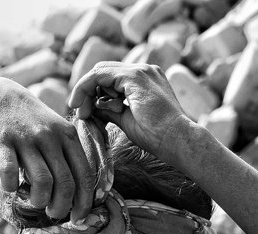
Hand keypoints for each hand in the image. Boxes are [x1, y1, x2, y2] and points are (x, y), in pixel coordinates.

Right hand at [0, 77, 95, 220]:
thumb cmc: (32, 123)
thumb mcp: (57, 130)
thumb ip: (69, 157)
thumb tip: (80, 197)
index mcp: (68, 136)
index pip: (84, 175)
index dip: (84, 203)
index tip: (78, 219)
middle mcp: (50, 136)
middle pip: (65, 183)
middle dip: (62, 207)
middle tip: (54, 214)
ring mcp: (25, 138)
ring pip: (42, 181)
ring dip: (40, 201)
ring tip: (36, 203)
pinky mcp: (1, 140)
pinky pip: (9, 172)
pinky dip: (10, 187)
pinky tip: (11, 188)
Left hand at [69, 62, 191, 161]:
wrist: (176, 140)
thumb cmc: (157, 136)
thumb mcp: (127, 119)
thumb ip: (111, 109)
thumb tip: (93, 107)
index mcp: (146, 79)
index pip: (112, 77)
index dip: (94, 92)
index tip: (85, 112)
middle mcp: (144, 70)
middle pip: (104, 71)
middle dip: (87, 90)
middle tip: (81, 113)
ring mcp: (140, 71)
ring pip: (100, 71)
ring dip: (86, 91)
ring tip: (84, 114)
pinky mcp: (134, 77)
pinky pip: (100, 75)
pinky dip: (86, 88)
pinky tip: (82, 106)